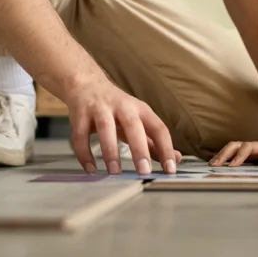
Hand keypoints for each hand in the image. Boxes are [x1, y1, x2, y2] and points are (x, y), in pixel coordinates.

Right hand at [66, 79, 180, 175]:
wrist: (87, 84)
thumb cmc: (117, 108)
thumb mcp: (138, 121)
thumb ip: (154, 141)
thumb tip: (177, 159)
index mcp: (141, 109)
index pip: (158, 128)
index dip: (166, 148)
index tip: (170, 169)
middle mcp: (122, 106)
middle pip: (133, 126)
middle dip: (139, 149)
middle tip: (144, 171)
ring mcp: (100, 108)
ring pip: (105, 128)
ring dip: (110, 151)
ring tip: (114, 172)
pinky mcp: (80, 113)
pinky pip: (80, 135)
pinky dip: (85, 153)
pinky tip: (91, 168)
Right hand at [209, 138, 257, 166]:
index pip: (247, 148)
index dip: (239, 156)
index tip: (232, 166)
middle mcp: (253, 147)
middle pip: (235, 145)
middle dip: (224, 154)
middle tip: (214, 165)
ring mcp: (249, 150)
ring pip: (232, 148)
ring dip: (221, 155)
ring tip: (211, 165)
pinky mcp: (248, 155)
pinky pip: (233, 154)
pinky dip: (224, 157)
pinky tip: (217, 165)